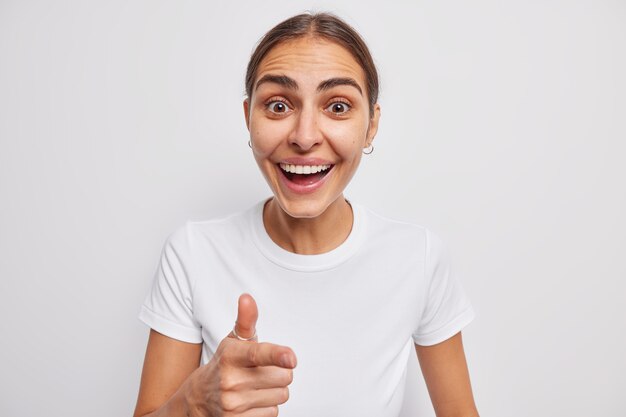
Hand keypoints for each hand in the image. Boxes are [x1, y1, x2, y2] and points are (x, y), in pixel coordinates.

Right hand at [183, 294, 296, 416]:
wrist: (198, 399)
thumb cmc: (224, 365)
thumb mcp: (233, 342)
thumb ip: (245, 320)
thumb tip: (247, 298)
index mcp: (230, 356)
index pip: (258, 354)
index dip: (277, 355)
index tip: (291, 359)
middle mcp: (230, 381)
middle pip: (283, 376)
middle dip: (279, 372)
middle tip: (261, 371)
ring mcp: (233, 404)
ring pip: (281, 395)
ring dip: (274, 391)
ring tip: (255, 387)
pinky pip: (273, 413)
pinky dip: (267, 408)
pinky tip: (251, 402)